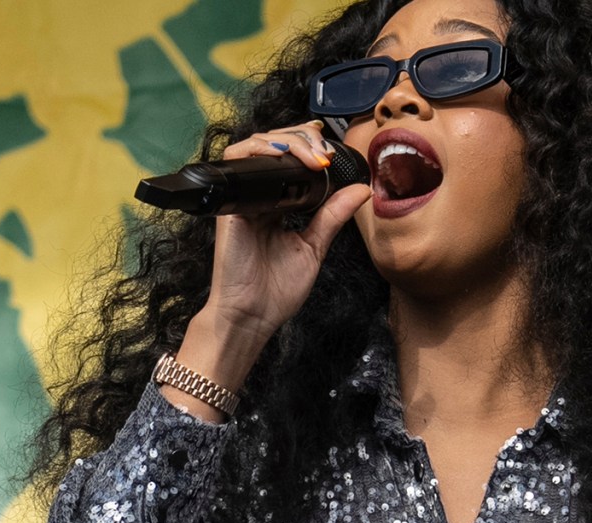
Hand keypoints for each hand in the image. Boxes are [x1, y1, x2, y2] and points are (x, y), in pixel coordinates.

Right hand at [198, 120, 371, 360]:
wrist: (252, 316)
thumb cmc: (276, 291)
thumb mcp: (314, 246)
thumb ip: (333, 215)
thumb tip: (361, 189)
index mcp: (275, 204)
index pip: (287, 159)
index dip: (305, 142)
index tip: (329, 147)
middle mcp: (257, 196)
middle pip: (272, 145)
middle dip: (300, 137)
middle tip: (324, 152)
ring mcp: (242, 198)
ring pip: (254, 146)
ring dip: (285, 141)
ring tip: (311, 156)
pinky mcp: (230, 203)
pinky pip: (237, 163)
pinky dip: (259, 151)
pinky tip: (283, 158)